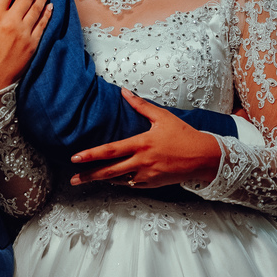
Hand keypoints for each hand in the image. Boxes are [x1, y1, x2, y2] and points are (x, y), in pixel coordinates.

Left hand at [69, 88, 222, 188]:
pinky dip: (121, 181)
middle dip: (89, 176)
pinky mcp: (153, 183)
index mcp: (141, 144)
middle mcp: (142, 161)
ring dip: (102, 180)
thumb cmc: (184, 135)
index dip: (91, 154)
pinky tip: (112, 180)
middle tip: (73, 179)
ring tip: (86, 180)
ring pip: (119, 180)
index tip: (75, 157)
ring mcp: (147, 175)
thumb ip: (140, 105)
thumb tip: (124, 92)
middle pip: (109, 171)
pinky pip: (132, 184)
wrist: (204, 157)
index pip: (110, 150)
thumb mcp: (162, 117)